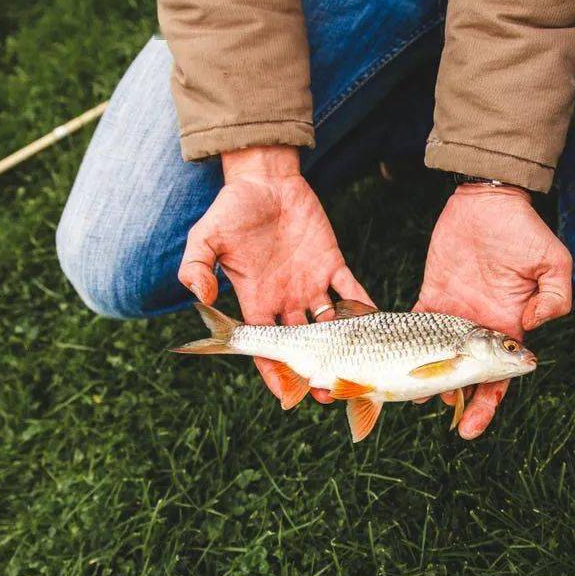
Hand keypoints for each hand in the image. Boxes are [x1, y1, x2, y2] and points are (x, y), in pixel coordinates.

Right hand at [178, 146, 372, 403]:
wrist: (264, 178)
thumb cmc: (231, 208)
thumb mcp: (206, 238)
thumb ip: (197, 267)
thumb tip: (202, 299)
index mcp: (257, 301)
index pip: (268, 349)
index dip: (276, 374)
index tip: (287, 397)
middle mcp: (286, 300)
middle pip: (304, 347)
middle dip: (316, 371)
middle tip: (330, 393)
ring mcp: (310, 284)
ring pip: (330, 326)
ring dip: (344, 348)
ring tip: (356, 368)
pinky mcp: (331, 264)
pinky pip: (350, 291)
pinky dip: (364, 306)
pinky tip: (378, 322)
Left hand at [413, 184, 571, 438]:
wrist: (488, 202)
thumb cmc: (523, 230)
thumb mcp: (552, 262)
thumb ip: (553, 297)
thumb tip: (535, 327)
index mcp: (508, 329)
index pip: (498, 379)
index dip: (487, 405)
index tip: (474, 426)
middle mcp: (479, 331)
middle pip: (468, 379)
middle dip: (463, 406)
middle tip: (453, 426)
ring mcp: (453, 316)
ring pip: (437, 360)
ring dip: (427, 383)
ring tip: (414, 400)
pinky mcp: (431, 297)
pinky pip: (414, 327)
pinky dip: (402, 348)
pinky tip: (393, 368)